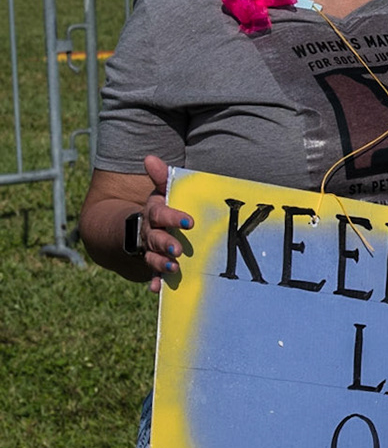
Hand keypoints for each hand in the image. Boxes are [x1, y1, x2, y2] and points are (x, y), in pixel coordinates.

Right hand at [135, 155, 195, 294]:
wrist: (139, 227)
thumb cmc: (162, 206)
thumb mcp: (162, 191)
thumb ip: (161, 177)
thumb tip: (149, 157)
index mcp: (153, 212)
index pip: (160, 213)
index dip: (173, 217)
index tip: (189, 222)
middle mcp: (149, 231)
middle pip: (154, 238)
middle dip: (165, 244)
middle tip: (177, 250)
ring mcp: (150, 249)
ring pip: (152, 256)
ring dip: (160, 263)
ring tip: (173, 268)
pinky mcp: (154, 263)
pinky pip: (153, 273)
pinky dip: (156, 281)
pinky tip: (158, 289)